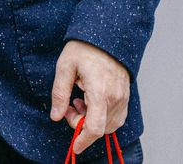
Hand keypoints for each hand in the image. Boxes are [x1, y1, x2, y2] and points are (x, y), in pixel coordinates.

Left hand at [50, 40, 129, 154]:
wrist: (107, 35)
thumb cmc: (85, 48)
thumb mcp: (65, 67)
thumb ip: (60, 94)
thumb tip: (56, 115)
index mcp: (100, 92)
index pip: (94, 128)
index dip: (83, 140)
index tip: (75, 146)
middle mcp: (115, 98)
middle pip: (100, 128)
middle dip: (81, 125)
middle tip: (69, 107)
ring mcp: (123, 98)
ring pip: (108, 124)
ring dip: (91, 120)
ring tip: (79, 101)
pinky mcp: (125, 96)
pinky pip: (116, 117)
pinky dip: (102, 116)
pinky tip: (90, 101)